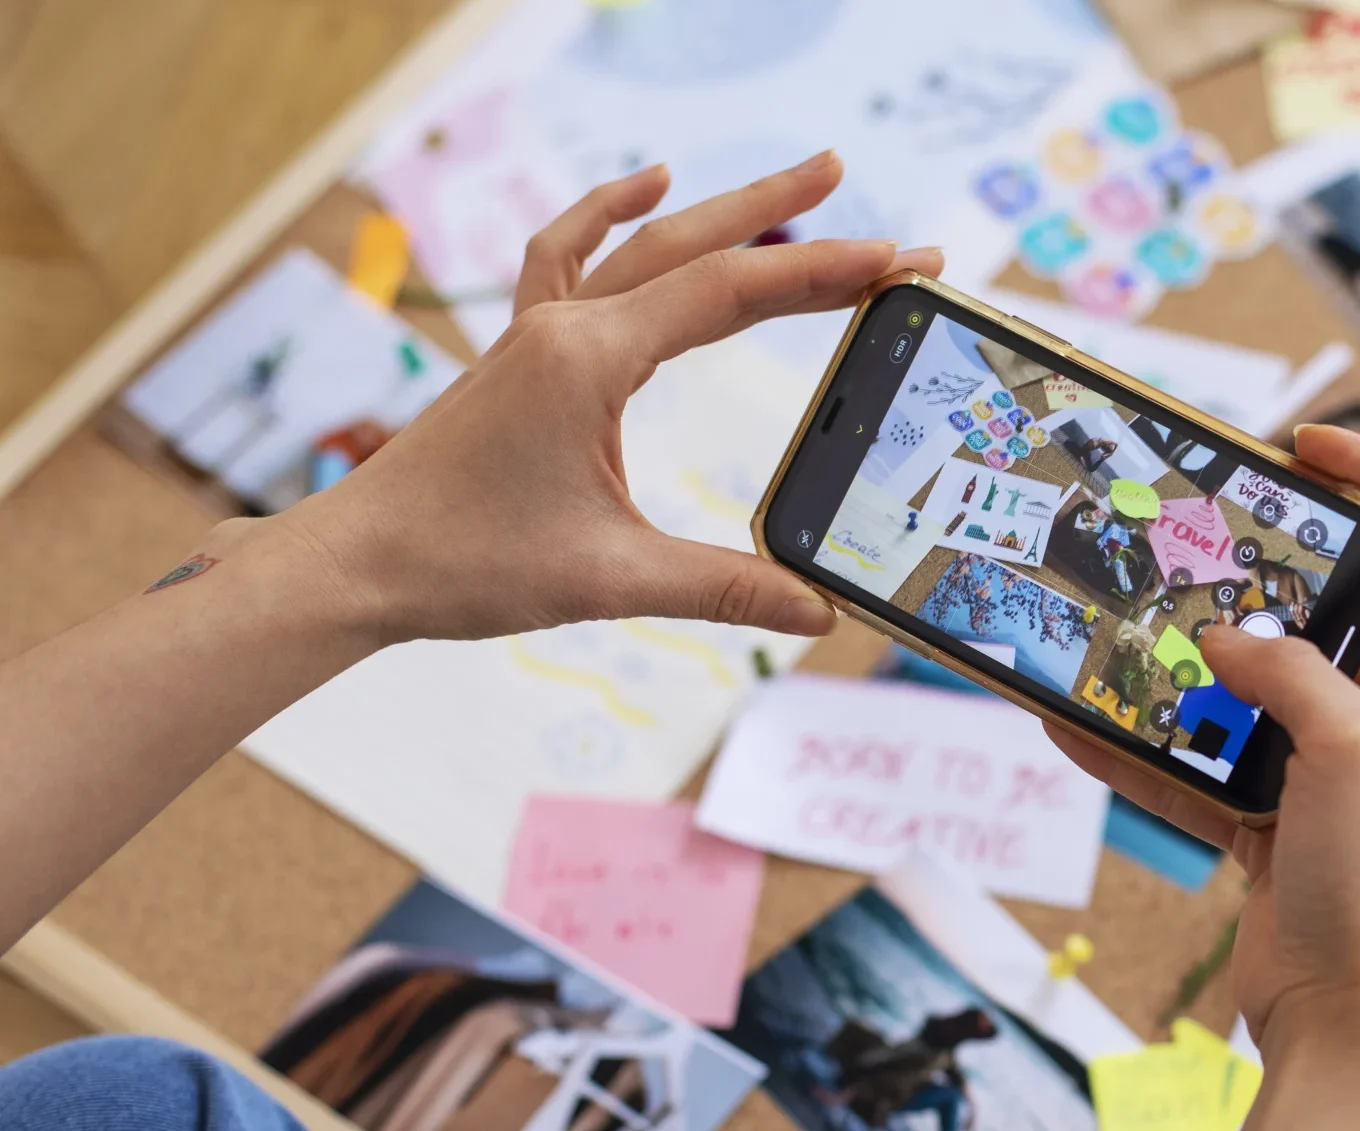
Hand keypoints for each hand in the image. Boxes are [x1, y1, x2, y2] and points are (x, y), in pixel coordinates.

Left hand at [269, 153, 941, 644]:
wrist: (358, 563)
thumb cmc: (463, 564)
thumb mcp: (609, 579)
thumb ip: (723, 588)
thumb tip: (818, 611)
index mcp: (586, 360)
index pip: (727, 294)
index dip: (819, 275)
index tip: (891, 261)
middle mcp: (563, 328)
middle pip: (691, 245)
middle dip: (783, 215)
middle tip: (854, 182)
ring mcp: (537, 333)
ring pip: (641, 243)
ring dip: (718, 205)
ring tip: (793, 179)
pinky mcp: (522, 354)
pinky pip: (566, 254)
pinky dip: (608, 213)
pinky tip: (648, 186)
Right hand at [1046, 426, 1359, 1076]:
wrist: (1351, 1017)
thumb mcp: (1351, 750)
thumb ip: (1289, 674)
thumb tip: (1224, 639)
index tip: (1310, 443)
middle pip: (1324, 604)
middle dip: (1253, 565)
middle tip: (1186, 532)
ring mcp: (1323, 768)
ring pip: (1245, 684)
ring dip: (1179, 658)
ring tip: (1117, 621)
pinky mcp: (1269, 820)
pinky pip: (1194, 763)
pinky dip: (1137, 748)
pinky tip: (1070, 724)